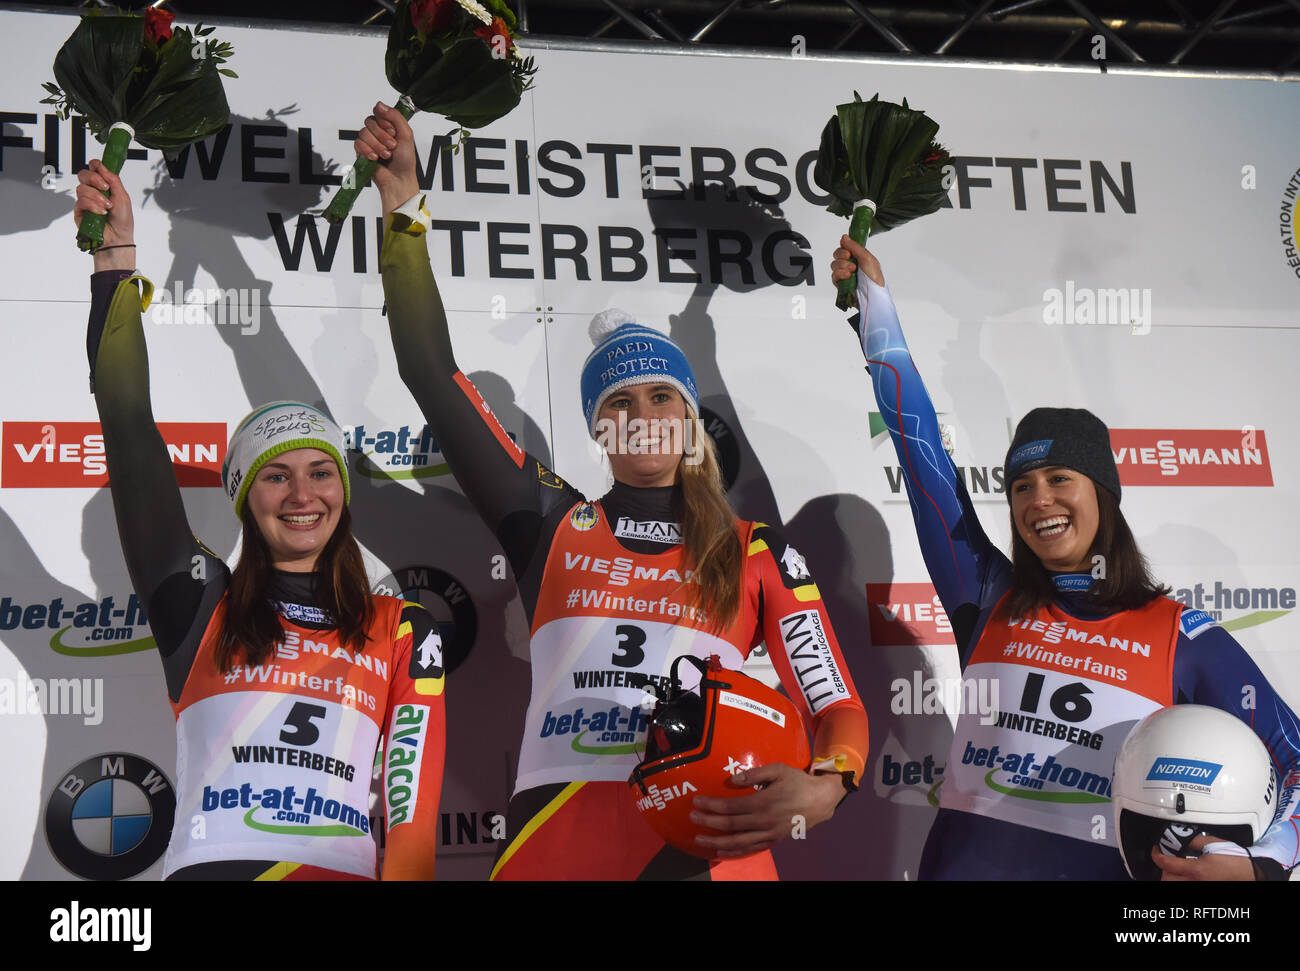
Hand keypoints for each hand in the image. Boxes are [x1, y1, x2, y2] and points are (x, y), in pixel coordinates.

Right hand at [75, 159, 134, 270]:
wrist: (118, 238)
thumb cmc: (122, 220)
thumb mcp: (123, 197)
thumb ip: (113, 180)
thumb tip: (103, 167)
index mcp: (104, 186)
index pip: (94, 170)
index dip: (95, 166)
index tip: (98, 167)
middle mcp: (93, 192)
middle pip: (83, 175)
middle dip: (94, 178)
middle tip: (104, 187)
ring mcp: (85, 201)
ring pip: (82, 188)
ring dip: (96, 196)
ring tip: (107, 206)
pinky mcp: (79, 211)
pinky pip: (80, 201)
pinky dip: (92, 206)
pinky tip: (100, 212)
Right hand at [354, 101, 420, 217]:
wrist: (399, 179)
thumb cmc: (405, 160)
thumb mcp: (406, 135)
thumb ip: (395, 117)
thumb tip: (379, 104)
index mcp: (388, 126)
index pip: (378, 112)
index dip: (384, 120)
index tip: (393, 131)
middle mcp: (377, 132)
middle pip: (369, 121)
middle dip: (382, 135)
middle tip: (392, 146)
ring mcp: (368, 141)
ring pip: (363, 133)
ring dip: (376, 145)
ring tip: (386, 155)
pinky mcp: (361, 151)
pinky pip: (357, 143)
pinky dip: (367, 150)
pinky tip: (375, 158)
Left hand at [689, 763, 845, 858]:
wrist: (820, 800)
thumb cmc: (797, 782)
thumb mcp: (778, 769)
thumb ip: (754, 773)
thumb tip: (732, 780)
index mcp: (763, 802)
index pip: (730, 806)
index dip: (711, 805)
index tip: (696, 801)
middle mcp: (764, 821)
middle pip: (730, 825)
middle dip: (708, 822)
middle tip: (692, 818)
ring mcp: (769, 834)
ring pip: (738, 842)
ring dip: (717, 841)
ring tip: (700, 839)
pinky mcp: (773, 840)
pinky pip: (751, 849)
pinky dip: (735, 852)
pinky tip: (722, 851)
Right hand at [830, 235, 884, 308]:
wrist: (873, 295)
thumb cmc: (874, 278)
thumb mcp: (867, 258)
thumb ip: (854, 247)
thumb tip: (844, 237)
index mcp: (858, 257)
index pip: (844, 248)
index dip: (844, 248)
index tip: (848, 251)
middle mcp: (850, 264)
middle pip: (837, 255)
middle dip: (841, 256)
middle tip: (849, 258)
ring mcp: (845, 274)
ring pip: (834, 265)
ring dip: (842, 266)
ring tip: (852, 270)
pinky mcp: (841, 284)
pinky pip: (833, 276)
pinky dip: (839, 274)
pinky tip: (847, 276)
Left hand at [1153, 835, 1255, 880]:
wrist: (1251, 873)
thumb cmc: (1236, 861)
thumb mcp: (1211, 844)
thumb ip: (1193, 840)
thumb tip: (1180, 837)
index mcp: (1196, 870)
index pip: (1166, 864)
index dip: (1156, 854)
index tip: (1156, 849)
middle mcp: (1196, 883)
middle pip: (1166, 879)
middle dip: (1163, 867)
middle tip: (1167, 857)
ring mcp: (1200, 888)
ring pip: (1174, 885)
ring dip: (1171, 876)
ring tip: (1175, 867)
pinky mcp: (1204, 890)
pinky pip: (1186, 886)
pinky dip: (1181, 880)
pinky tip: (1185, 874)